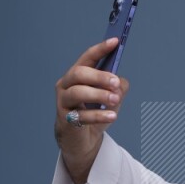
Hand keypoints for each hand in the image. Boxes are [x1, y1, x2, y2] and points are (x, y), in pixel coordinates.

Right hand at [54, 38, 129, 183]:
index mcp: (77, 75)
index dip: (100, 49)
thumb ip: (118, 87)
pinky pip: (81, 115)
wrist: (83, 141)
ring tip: (115, 99)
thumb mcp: (112, 99)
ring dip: (99, 94)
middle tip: (116, 82)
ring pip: (77, 92)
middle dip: (99, 76)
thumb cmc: (95, 114)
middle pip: (79, 73)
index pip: (87, 58)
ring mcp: (64, 102)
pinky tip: (113, 115)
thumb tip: (120, 82)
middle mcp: (66, 85)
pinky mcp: (65, 120)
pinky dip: (99, 115)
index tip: (115, 41)